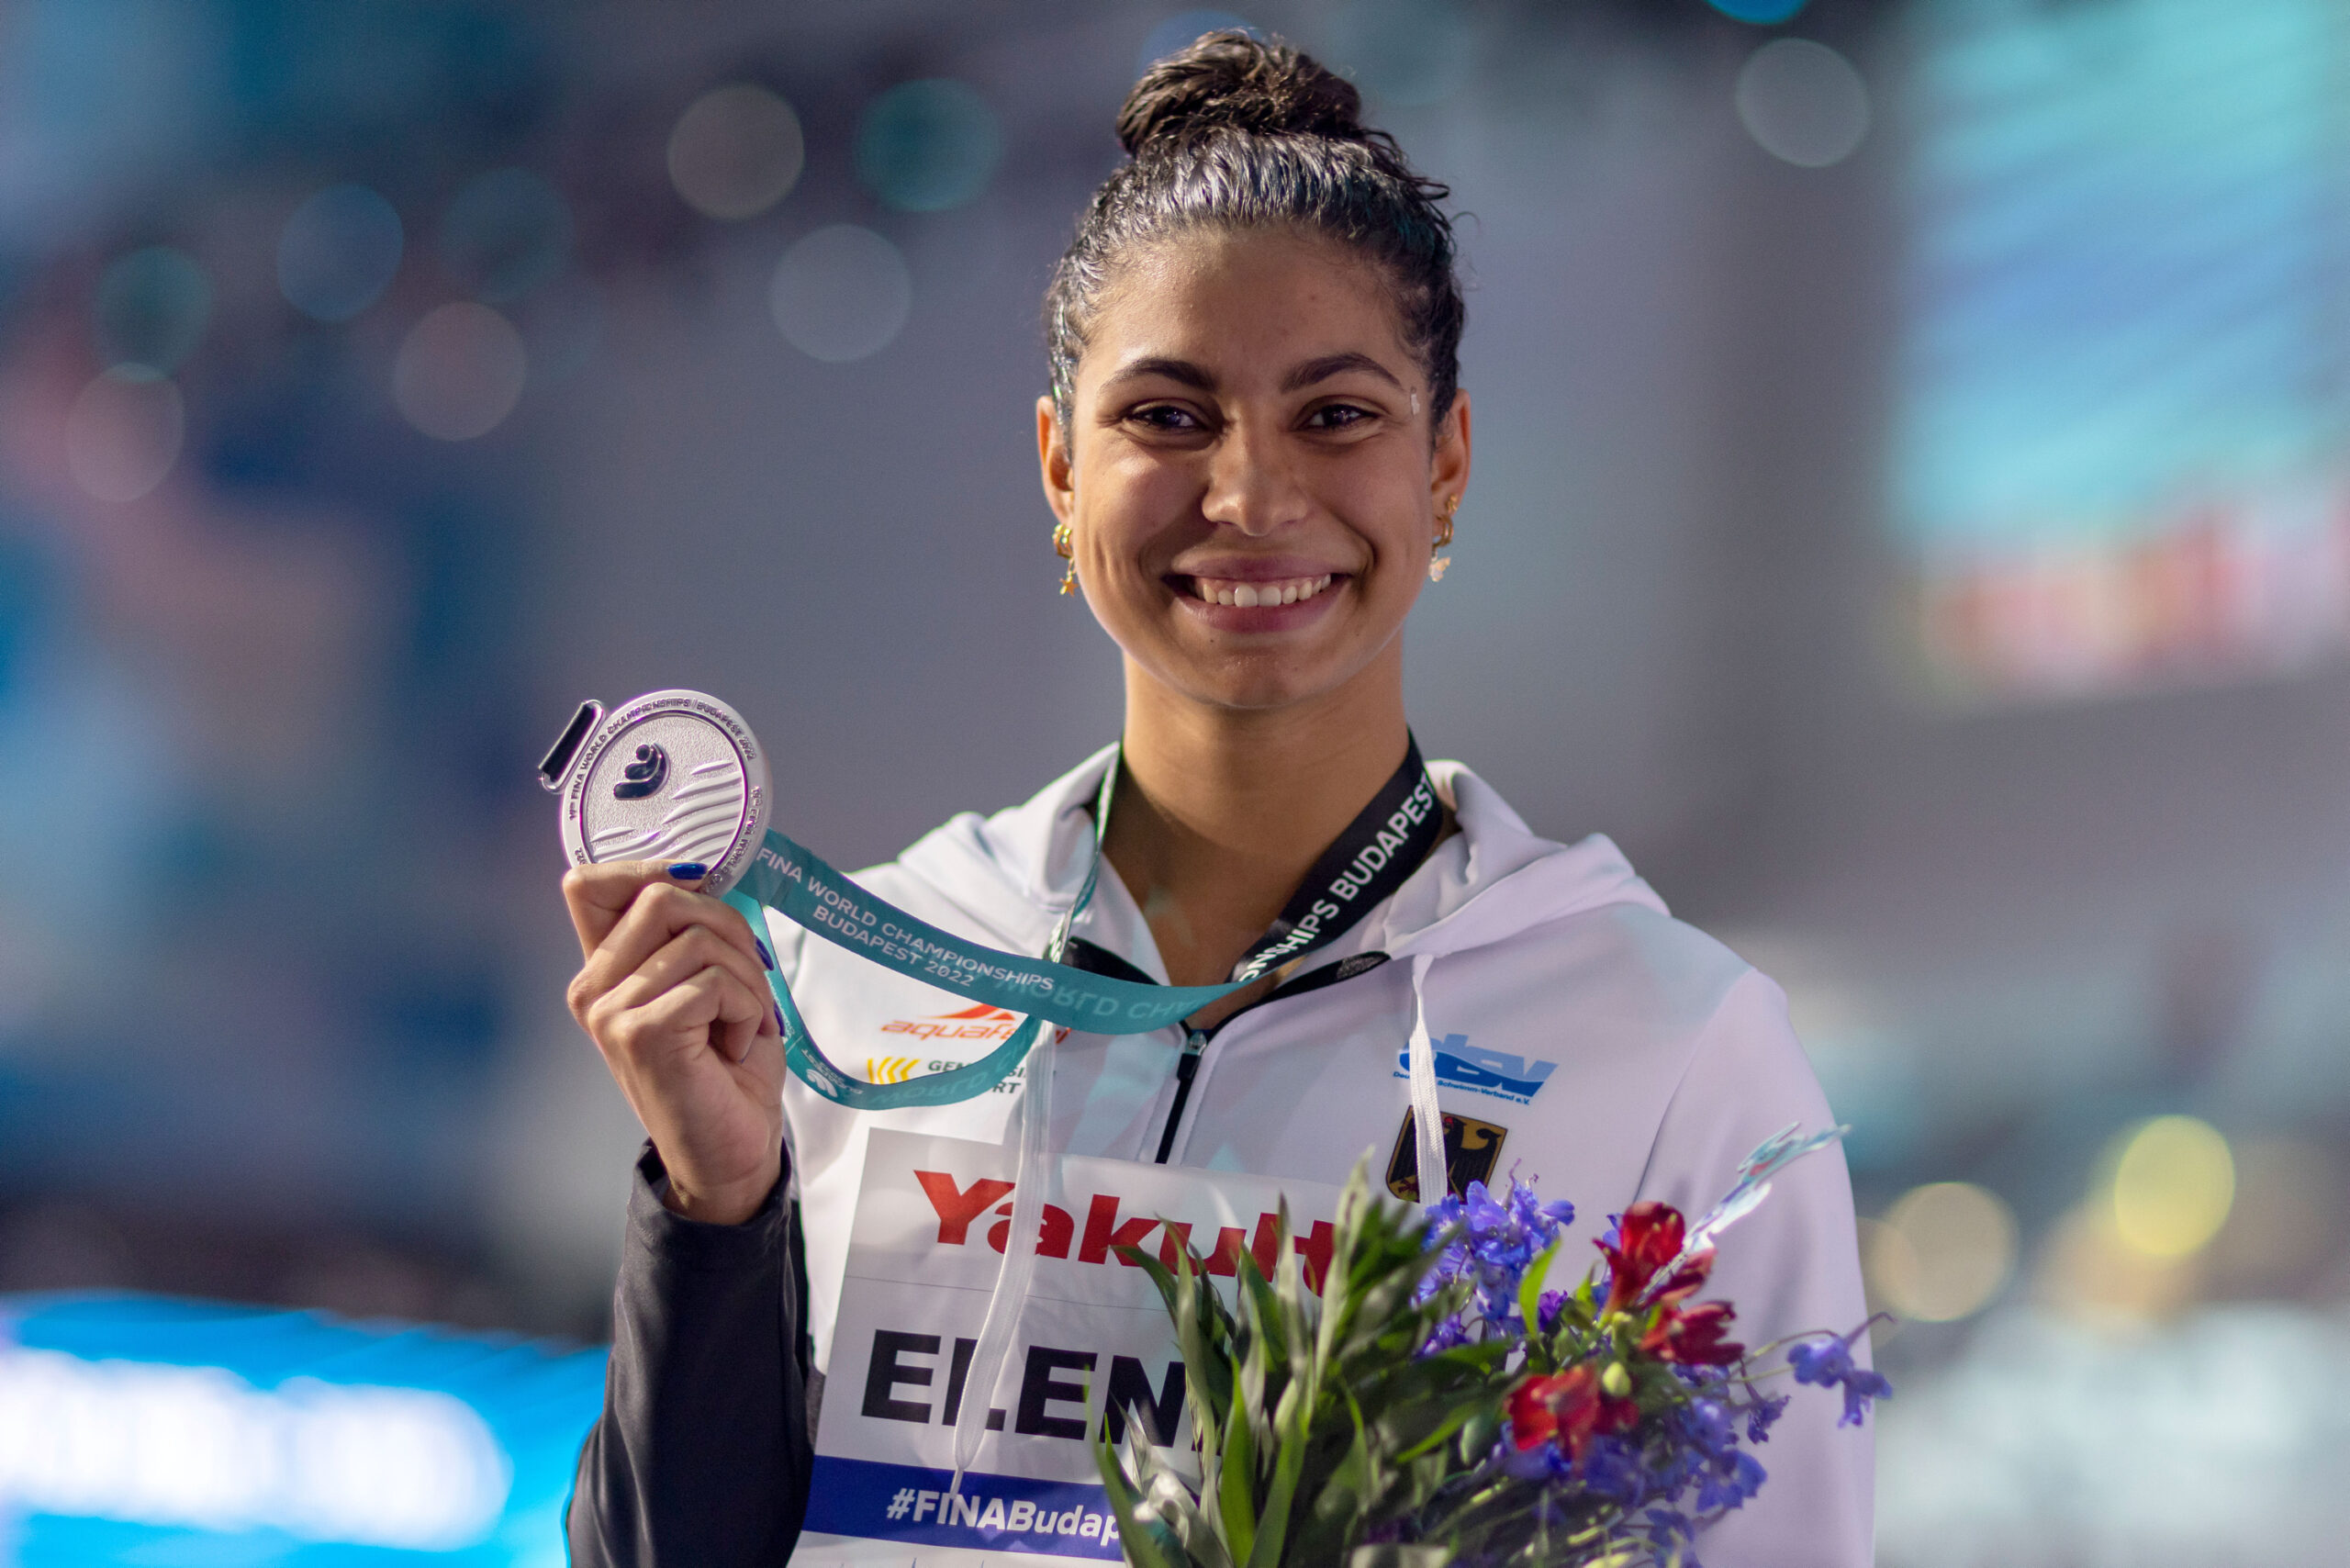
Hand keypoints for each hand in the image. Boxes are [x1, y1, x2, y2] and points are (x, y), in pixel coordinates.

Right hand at [563, 861, 785, 1224]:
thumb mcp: (708, 981)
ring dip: (747, 977)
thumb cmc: (726, 1066)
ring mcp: (610, 1013)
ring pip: (699, 938)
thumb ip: (690, 930)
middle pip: (662, 895)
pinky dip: (748, 1009)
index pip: (588, 883)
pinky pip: (715, 981)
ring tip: (740, 1023)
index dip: (651, 870)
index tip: (700, 897)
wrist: (734, 1149)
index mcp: (603, 970)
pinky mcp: (640, 1034)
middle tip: (747, 979)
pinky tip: (734, 1046)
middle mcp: (592, 988)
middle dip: (728, 926)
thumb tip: (699, 871)